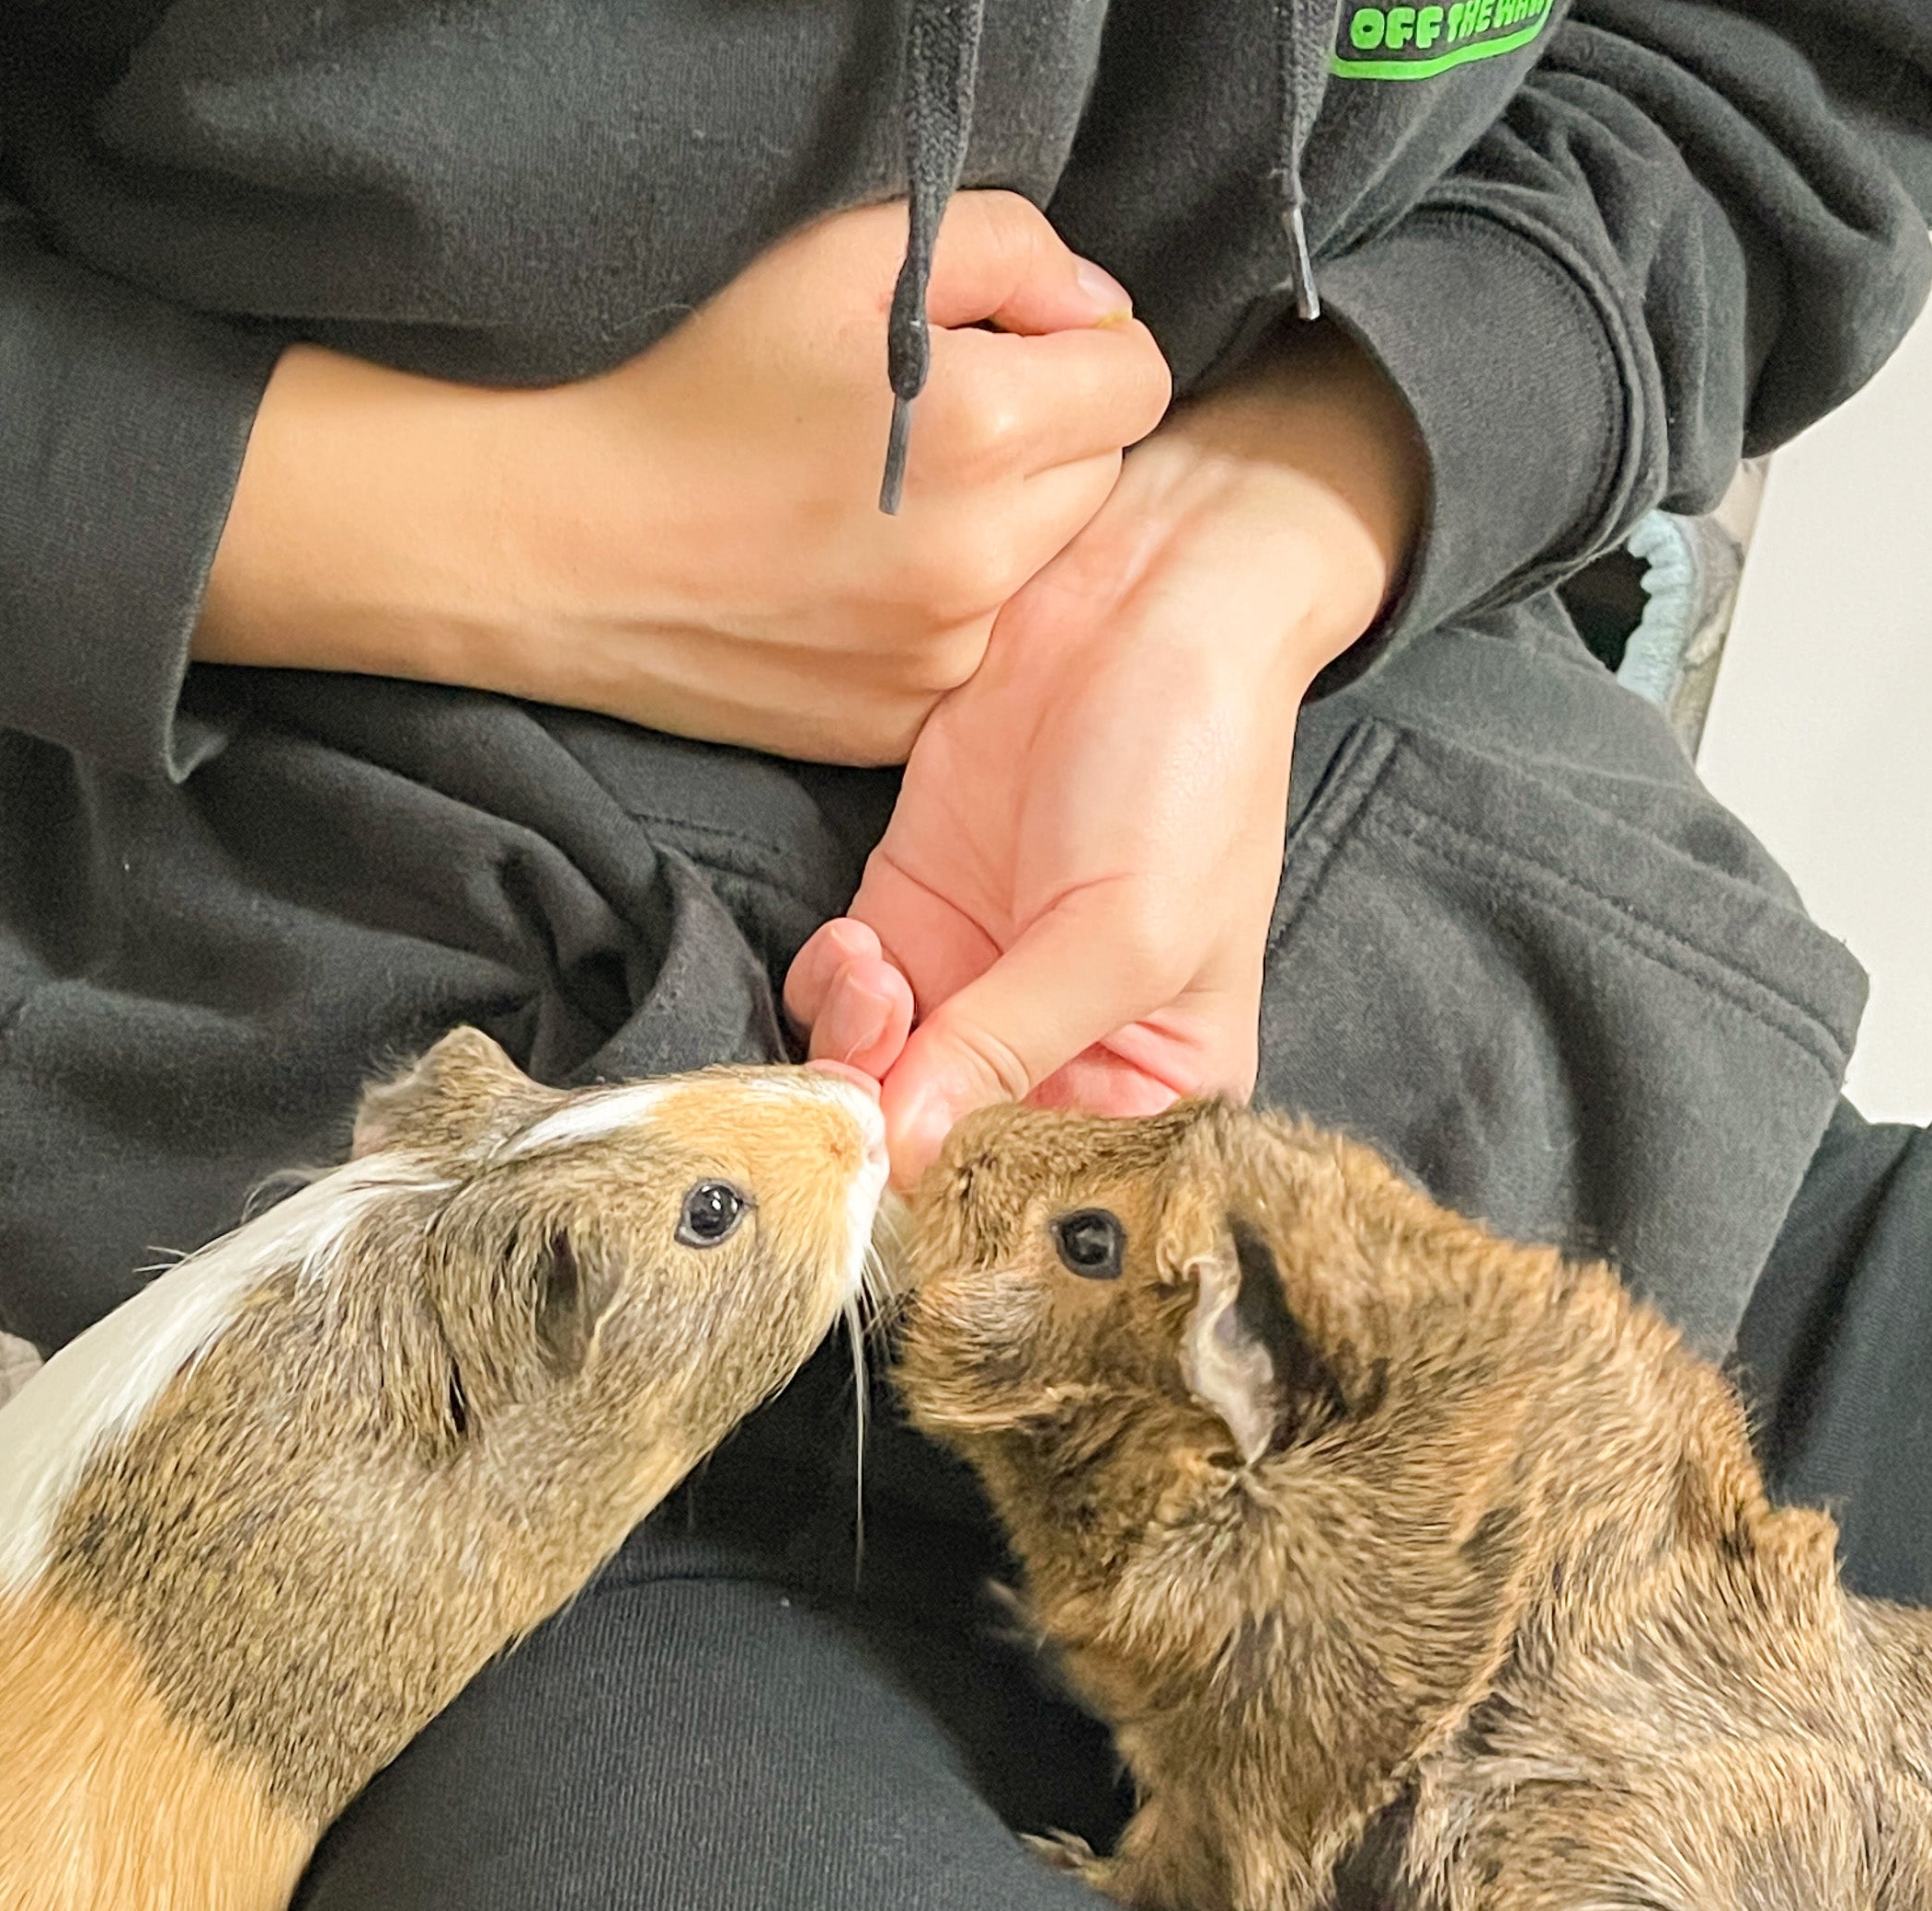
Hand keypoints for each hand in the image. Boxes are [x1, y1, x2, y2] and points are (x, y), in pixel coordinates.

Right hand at [195, 195, 1171, 762]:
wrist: (563, 545)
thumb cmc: (691, 385)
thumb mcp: (842, 258)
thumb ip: (1007, 251)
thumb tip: (1091, 309)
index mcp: (985, 429)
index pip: (1135, 378)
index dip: (1071, 346)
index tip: (995, 347)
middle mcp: (980, 560)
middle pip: (1096, 479)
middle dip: (1037, 442)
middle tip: (916, 430)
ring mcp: (936, 660)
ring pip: (1033, 574)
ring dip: (988, 534)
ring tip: (870, 508)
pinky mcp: (887, 727)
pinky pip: (962, 654)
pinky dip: (931, 617)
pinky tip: (841, 581)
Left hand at [786, 322, 1425, 1183]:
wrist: (1149, 594)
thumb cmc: (1190, 765)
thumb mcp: (1126, 931)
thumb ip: (1010, 1048)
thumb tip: (901, 1153)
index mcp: (1148, 1098)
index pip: (1029, 1197)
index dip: (951, 1206)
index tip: (893, 1186)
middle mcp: (1052, 1066)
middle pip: (930, 1154)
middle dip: (879, 1131)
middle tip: (865, 1085)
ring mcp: (969, 993)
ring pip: (867, 1085)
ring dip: (849, 1058)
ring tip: (886, 981)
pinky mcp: (906, 921)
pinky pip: (835, 1003)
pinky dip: (829, 991)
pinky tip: (864, 944)